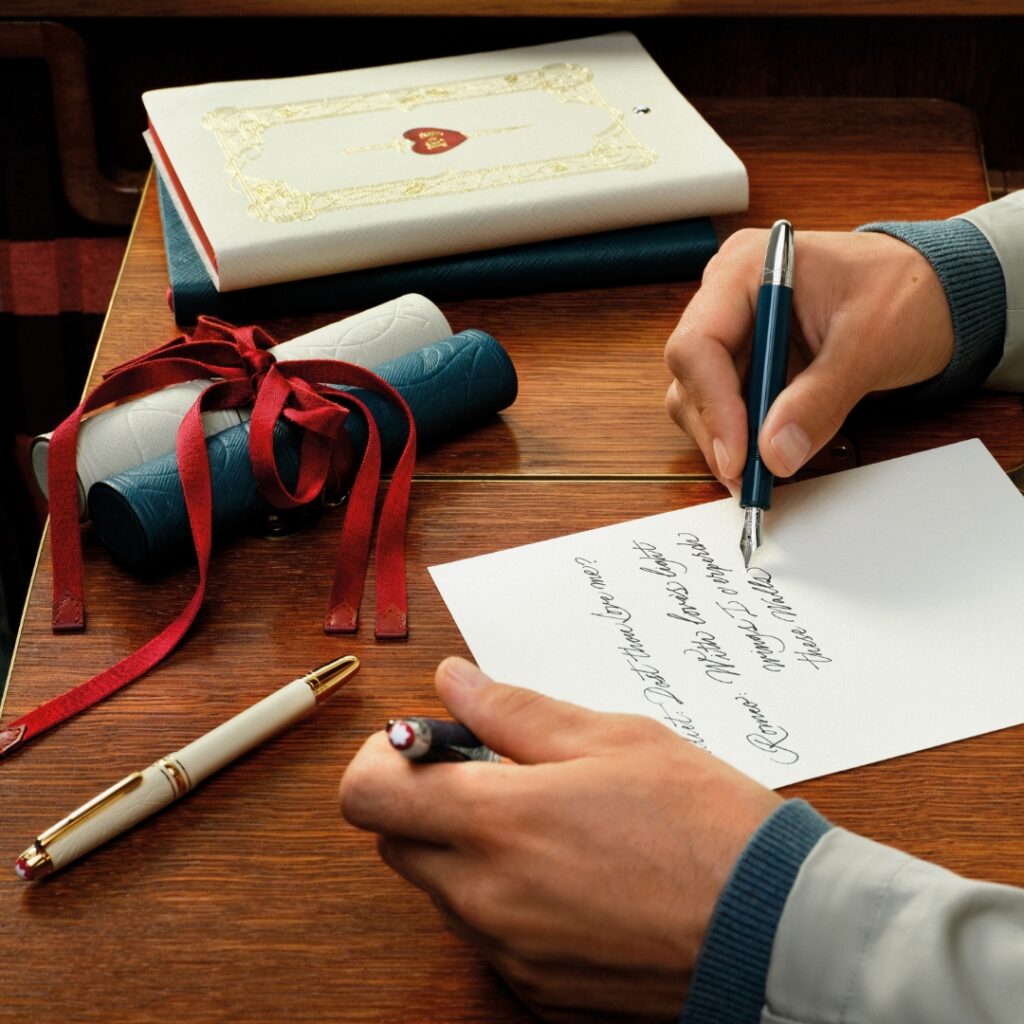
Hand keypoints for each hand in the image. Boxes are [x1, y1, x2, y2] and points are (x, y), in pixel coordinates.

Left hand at [340, 657, 780, 1022]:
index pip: (367, 795)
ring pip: (443, 892)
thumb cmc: (703, 824)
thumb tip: (454, 682)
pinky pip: (490, 939)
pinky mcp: (537, 994)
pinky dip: (507, 904)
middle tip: (500, 777)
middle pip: (396, 843)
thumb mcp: (611, 738)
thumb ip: (513, 711)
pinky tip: (573, 881)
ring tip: (552, 827)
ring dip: (469, 853)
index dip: (382, 761)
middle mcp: (485, 898)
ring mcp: (509, 955)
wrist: (775, 931)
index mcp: (496, 822)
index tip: (423, 746)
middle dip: (427, 803)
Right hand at [664, 228, 954, 490]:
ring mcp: (734, 332)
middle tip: (751, 479)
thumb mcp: (871, 343)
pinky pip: (726, 409)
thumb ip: (820, 399)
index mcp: (745, 269)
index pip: (698, 345)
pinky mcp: (746, 363)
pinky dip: (743, 439)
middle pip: (691, 378)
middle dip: (719, 432)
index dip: (713, 406)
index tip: (740, 456)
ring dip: (727, 442)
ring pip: (699, 400)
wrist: (936, 293)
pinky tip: (769, 455)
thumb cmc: (906, 293)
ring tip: (763, 473)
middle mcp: (726, 299)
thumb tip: (775, 453)